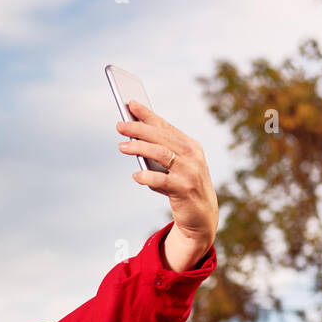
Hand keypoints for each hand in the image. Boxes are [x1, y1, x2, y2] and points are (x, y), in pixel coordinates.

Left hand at [117, 100, 218, 265]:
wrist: (202, 217)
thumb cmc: (183, 187)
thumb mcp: (175, 167)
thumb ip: (160, 153)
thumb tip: (132, 140)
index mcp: (190, 146)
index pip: (165, 126)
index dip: (147, 115)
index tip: (130, 104)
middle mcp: (192, 156)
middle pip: (161, 137)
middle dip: (138, 129)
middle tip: (119, 126)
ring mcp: (190, 172)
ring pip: (161, 153)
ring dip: (139, 148)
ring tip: (121, 146)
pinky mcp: (184, 189)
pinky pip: (162, 180)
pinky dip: (147, 177)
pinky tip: (136, 176)